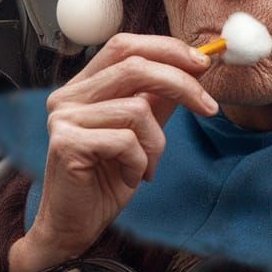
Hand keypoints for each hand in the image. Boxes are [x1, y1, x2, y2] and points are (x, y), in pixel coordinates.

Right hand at [8, 33, 216, 271]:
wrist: (77, 225)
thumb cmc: (107, 178)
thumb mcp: (143, 131)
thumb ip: (160, 98)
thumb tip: (194, 66)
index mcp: (83, 85)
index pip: (123, 45)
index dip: (166, 49)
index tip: (203, 62)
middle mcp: (68, 95)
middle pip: (134, 66)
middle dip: (181, 83)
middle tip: (208, 106)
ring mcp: (63, 118)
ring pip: (136, 109)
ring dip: (157, 142)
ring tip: (148, 165)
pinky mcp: (65, 144)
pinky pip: (125, 141)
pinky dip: (140, 161)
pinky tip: (131, 177)